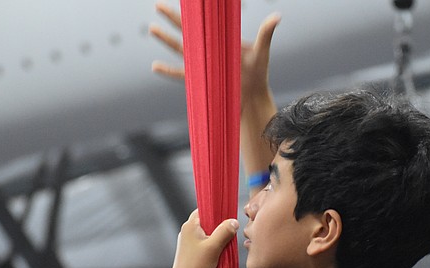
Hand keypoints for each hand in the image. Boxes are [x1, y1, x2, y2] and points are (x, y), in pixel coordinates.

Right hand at [150, 3, 280, 101]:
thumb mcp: (261, 52)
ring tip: (152, 28)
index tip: (186, 1)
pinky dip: (168, 70)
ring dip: (166, 39)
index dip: (193, 11)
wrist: (252, 96)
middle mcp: (208, 49)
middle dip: (172, 17)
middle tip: (158, 5)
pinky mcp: (199, 79)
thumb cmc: (258, 73)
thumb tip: (277, 17)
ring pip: (180, 48)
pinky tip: (155, 66)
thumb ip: (265, 34)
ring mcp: (202, 63)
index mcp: (220, 39)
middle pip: (187, 30)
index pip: (203, 21)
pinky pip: (180, 74)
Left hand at [167, 210, 238, 267]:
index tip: (230, 215)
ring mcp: (191, 244)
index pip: (205, 209)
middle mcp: (188, 233)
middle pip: (209, 222)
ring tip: (226, 247)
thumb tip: (234, 222)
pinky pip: (208, 246)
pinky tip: (222, 255)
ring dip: (220, 240)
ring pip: (210, 235)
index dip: (218, 210)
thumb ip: (225, 232)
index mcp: (190, 226)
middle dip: (221, 227)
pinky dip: (216, 249)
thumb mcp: (213, 247)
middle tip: (231, 233)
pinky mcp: (194, 254)